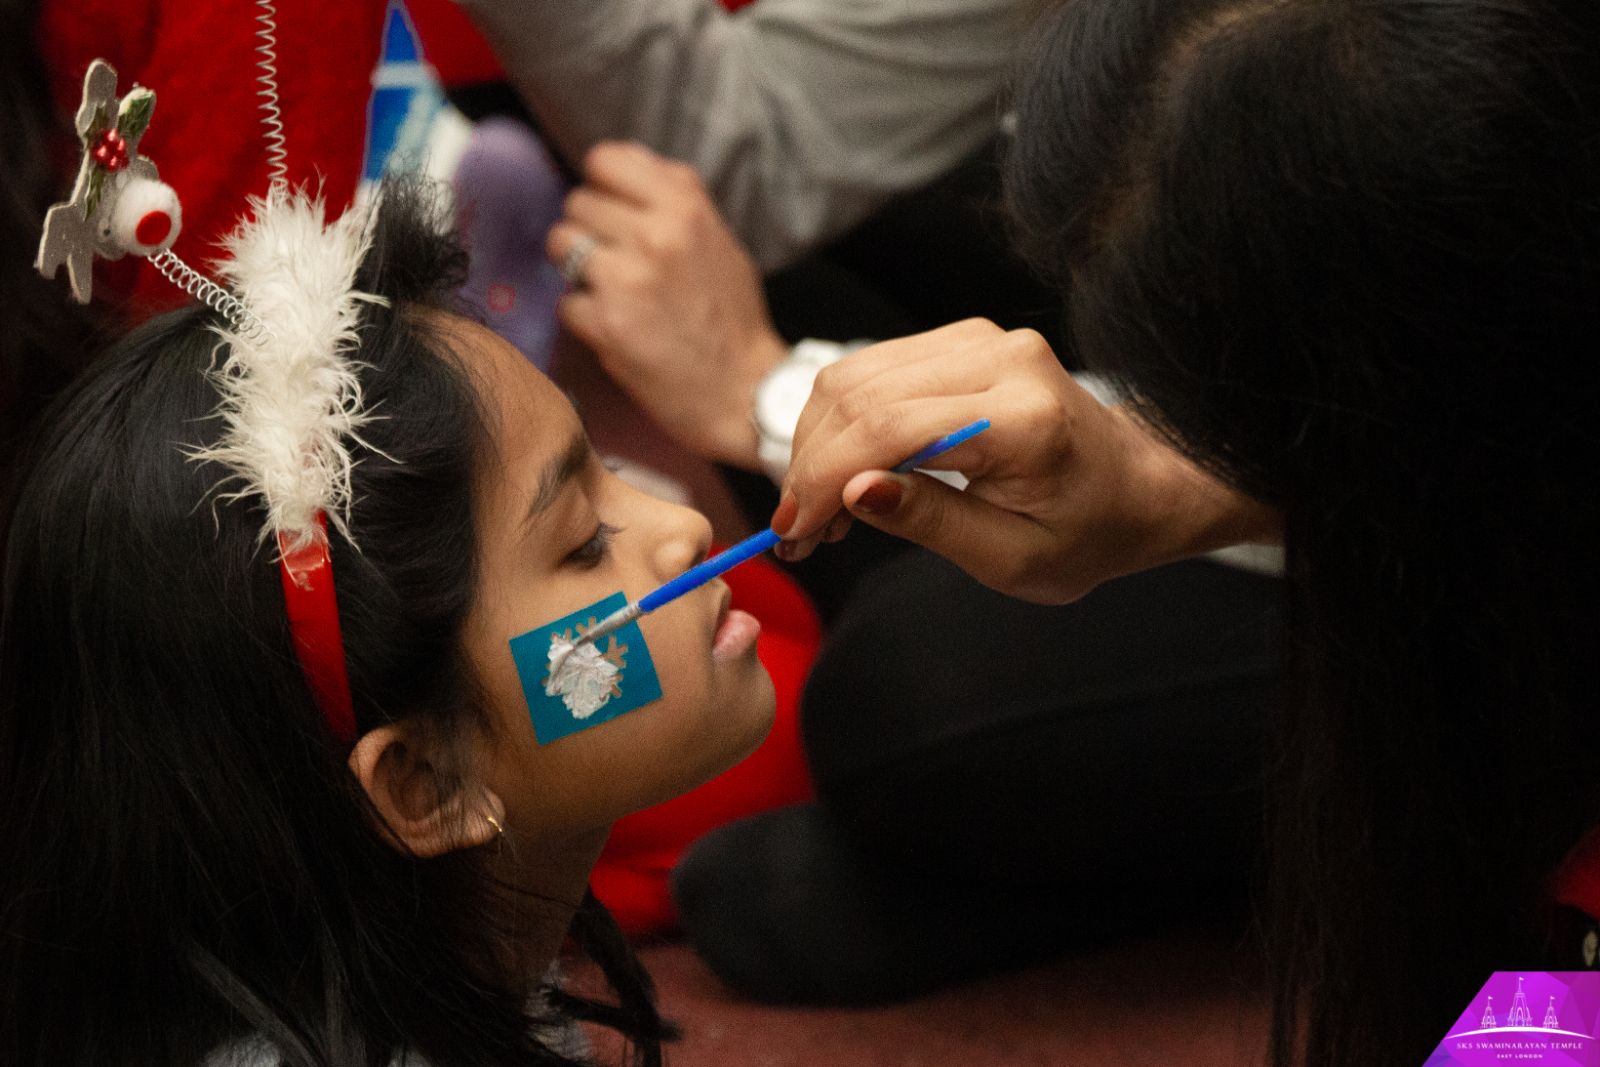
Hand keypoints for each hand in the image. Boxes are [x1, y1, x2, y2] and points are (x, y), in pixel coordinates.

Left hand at [546, 142, 786, 468]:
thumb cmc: (731, 317)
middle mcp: (655, 235)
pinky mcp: (607, 324)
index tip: (610, 210)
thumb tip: (620, 168)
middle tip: (612, 261)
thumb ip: (673, 200)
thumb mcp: (718, 239)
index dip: (601, 186)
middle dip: (588, 231)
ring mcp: (628, 279)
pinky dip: (582, 316)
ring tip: (607, 290)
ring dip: (576, 268)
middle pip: (577, 203)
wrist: (743, 391)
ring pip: (560, 244)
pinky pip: (566, 301)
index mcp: (685, 206)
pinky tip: (613, 328)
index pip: (604, 159)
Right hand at [771, 320, 1280, 603]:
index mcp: (1023, 419)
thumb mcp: (1012, 560)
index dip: (823, 480)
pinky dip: (844, 422)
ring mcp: (982, 339)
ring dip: (819, 442)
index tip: (792, 534)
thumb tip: (851, 492)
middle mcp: (1002, 359)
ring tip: (819, 512)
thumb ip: (931, 523)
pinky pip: (876, 369)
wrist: (1138, 487)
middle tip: (797, 534)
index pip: (889, 429)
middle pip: (861, 394)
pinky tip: (846, 475)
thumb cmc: (1086, 533)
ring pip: (856, 375)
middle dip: (810, 465)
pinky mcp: (966, 340)